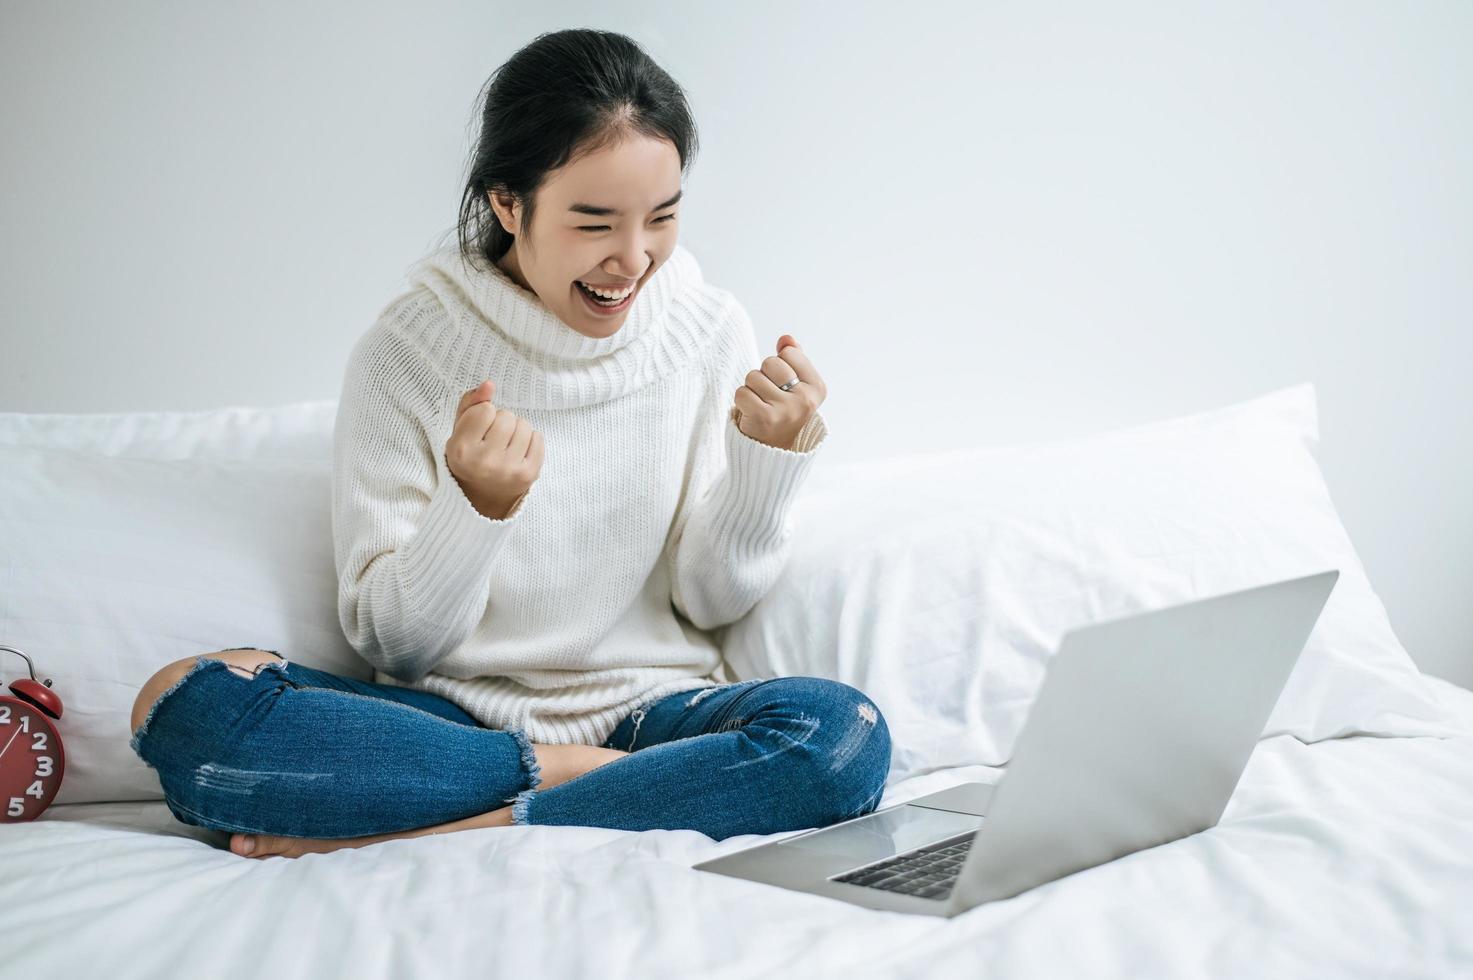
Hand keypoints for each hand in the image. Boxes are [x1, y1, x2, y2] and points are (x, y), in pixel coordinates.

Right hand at [445, 380, 543, 519]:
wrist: (481, 495)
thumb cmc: (470, 455)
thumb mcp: (460, 429)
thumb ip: (470, 402)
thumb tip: (489, 384)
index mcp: (461, 450)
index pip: (485, 409)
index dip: (483, 414)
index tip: (479, 430)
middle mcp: (484, 462)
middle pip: (507, 416)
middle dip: (501, 421)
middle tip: (493, 439)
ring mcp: (508, 470)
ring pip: (524, 425)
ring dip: (517, 429)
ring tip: (505, 445)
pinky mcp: (529, 475)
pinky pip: (539, 438)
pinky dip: (530, 440)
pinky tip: (518, 452)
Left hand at [732, 334, 827, 450]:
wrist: (772, 453)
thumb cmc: (782, 412)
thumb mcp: (795, 385)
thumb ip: (793, 358)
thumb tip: (786, 339)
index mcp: (817, 387)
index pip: (790, 352)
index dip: (780, 365)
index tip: (784, 386)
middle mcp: (806, 399)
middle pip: (771, 362)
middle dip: (764, 376)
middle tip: (769, 397)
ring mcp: (786, 410)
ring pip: (753, 376)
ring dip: (751, 389)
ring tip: (760, 405)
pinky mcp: (765, 418)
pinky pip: (741, 392)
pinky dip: (741, 401)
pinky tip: (751, 413)